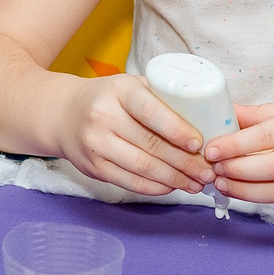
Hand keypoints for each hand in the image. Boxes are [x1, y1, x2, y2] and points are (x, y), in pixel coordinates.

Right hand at [53, 73, 211, 196]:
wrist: (64, 115)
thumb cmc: (110, 99)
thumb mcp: (132, 86)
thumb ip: (162, 98)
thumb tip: (207, 120)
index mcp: (120, 91)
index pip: (151, 111)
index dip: (177, 129)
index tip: (199, 143)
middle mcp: (104, 116)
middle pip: (151, 145)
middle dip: (186, 162)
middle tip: (209, 171)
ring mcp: (96, 144)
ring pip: (143, 167)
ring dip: (175, 179)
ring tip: (197, 183)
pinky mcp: (94, 167)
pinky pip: (130, 182)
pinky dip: (156, 188)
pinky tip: (173, 187)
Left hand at [203, 85, 273, 202]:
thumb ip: (264, 113)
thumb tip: (226, 114)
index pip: (267, 136)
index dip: (235, 145)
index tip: (211, 149)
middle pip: (272, 168)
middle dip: (237, 171)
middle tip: (213, 168)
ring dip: (246, 191)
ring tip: (223, 183)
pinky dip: (265, 196)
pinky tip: (246, 190)